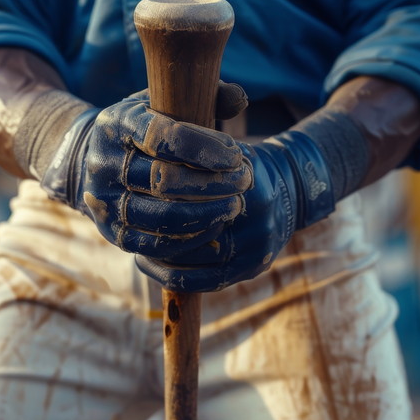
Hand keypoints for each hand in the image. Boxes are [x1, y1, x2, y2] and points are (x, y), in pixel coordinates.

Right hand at [42, 86, 252, 258]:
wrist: (99, 162)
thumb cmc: (148, 129)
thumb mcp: (168, 103)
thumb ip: (206, 96)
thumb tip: (240, 98)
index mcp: (115, 124)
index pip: (161, 137)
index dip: (204, 148)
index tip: (236, 154)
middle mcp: (103, 164)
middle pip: (163, 180)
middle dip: (212, 183)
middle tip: (244, 180)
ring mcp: (105, 202)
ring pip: (161, 216)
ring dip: (207, 213)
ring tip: (236, 204)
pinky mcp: (114, 234)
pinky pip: (156, 244)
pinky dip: (191, 237)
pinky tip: (217, 223)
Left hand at [136, 117, 345, 291]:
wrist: (291, 191)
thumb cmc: (241, 167)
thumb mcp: (224, 148)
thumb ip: (196, 142)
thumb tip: (154, 138)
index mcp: (248, 183)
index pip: (195, 195)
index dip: (162, 196)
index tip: (134, 192)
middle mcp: (257, 218)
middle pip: (193, 230)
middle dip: (158, 227)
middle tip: (128, 222)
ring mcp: (257, 249)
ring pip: (195, 260)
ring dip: (160, 254)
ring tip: (135, 244)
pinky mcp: (251, 270)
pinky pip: (203, 282)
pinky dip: (172, 275)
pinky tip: (150, 263)